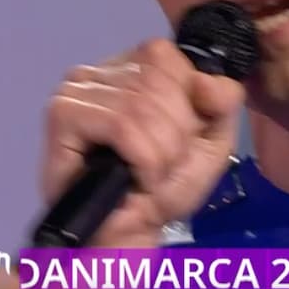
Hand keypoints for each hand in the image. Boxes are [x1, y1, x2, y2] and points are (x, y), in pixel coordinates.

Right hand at [41, 39, 244, 246]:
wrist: (132, 231)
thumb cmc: (170, 182)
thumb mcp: (216, 135)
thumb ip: (225, 99)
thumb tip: (204, 79)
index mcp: (142, 64)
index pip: (174, 58)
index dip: (190, 102)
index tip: (183, 135)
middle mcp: (107, 68)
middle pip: (163, 82)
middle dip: (177, 133)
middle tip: (166, 161)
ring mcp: (79, 87)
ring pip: (142, 107)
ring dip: (161, 153)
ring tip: (152, 172)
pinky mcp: (63, 114)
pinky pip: (121, 126)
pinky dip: (142, 159)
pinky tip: (137, 177)